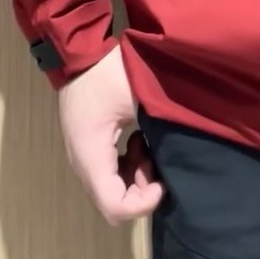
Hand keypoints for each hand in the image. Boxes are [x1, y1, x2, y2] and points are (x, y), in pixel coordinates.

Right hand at [56, 42, 163, 224]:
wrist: (81, 52)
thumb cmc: (109, 72)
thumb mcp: (138, 97)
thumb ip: (156, 127)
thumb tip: (178, 150)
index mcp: (92, 155)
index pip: (114, 206)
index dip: (142, 203)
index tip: (161, 180)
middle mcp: (82, 164)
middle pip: (113, 204)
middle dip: (140, 189)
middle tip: (154, 157)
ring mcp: (82, 157)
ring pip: (111, 190)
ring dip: (134, 176)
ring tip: (146, 144)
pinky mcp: (88, 147)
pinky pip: (108, 173)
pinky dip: (126, 166)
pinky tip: (137, 139)